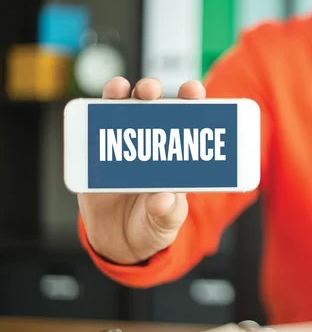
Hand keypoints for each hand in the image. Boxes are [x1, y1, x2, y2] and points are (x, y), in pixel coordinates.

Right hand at [77, 77, 205, 264]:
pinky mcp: (99, 155)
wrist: (119, 241)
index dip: (191, 103)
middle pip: (155, 109)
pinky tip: (104, 102)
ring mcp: (124, 146)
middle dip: (155, 93)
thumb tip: (163, 199)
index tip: (193, 91)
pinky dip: (99, 111)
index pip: (187, 123)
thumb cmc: (151, 226)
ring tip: (126, 91)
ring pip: (126, 111)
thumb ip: (168, 213)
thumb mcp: (165, 224)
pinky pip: (98, 128)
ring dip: (127, 95)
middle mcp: (151, 145)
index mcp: (177, 158)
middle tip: (152, 90)